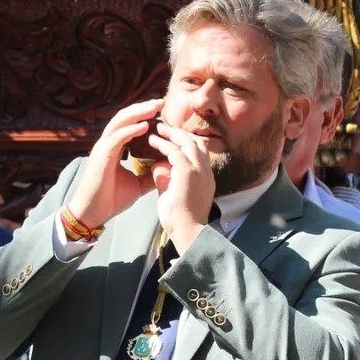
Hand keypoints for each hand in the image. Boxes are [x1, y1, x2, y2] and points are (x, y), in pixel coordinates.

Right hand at [65, 98, 165, 229]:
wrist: (93, 213)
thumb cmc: (111, 199)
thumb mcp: (138, 184)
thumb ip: (151, 174)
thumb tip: (167, 168)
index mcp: (115, 148)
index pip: (130, 124)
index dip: (145, 116)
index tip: (163, 113)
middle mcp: (108, 143)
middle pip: (125, 117)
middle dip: (143, 108)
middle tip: (161, 102)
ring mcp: (103, 147)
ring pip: (119, 122)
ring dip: (138, 113)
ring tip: (155, 107)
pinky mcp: (101, 155)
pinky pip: (117, 137)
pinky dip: (131, 130)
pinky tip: (145, 126)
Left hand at [148, 121, 216, 250]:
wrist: (187, 231)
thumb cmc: (181, 221)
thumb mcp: (175, 195)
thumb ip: (167, 180)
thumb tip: (157, 167)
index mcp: (206, 178)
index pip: (200, 153)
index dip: (187, 143)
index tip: (174, 139)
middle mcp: (206, 171)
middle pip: (196, 143)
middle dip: (180, 133)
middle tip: (165, 128)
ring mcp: (199, 170)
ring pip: (187, 142)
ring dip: (172, 134)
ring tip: (158, 129)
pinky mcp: (187, 171)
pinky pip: (174, 150)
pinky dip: (163, 144)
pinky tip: (153, 141)